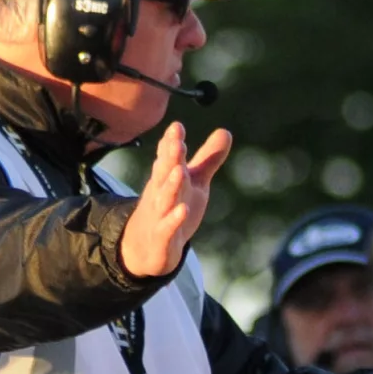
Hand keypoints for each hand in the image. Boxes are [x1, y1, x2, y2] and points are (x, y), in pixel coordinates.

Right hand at [119, 121, 233, 279]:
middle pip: (164, 174)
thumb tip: (226, 131)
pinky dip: (174, 219)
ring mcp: (159, 215)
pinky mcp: (162, 237)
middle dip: (170, 158)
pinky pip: (167, 228)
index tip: (177, 127)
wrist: (146, 246)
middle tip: (177, 142)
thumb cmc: (173, 207)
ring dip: (171, 185)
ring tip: (180, 171)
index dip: (172, 142)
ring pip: (164, 199)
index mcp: (168, 178)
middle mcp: (161, 193)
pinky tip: (184, 210)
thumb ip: (208, 159)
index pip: (169, 157)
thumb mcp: (194, 182)